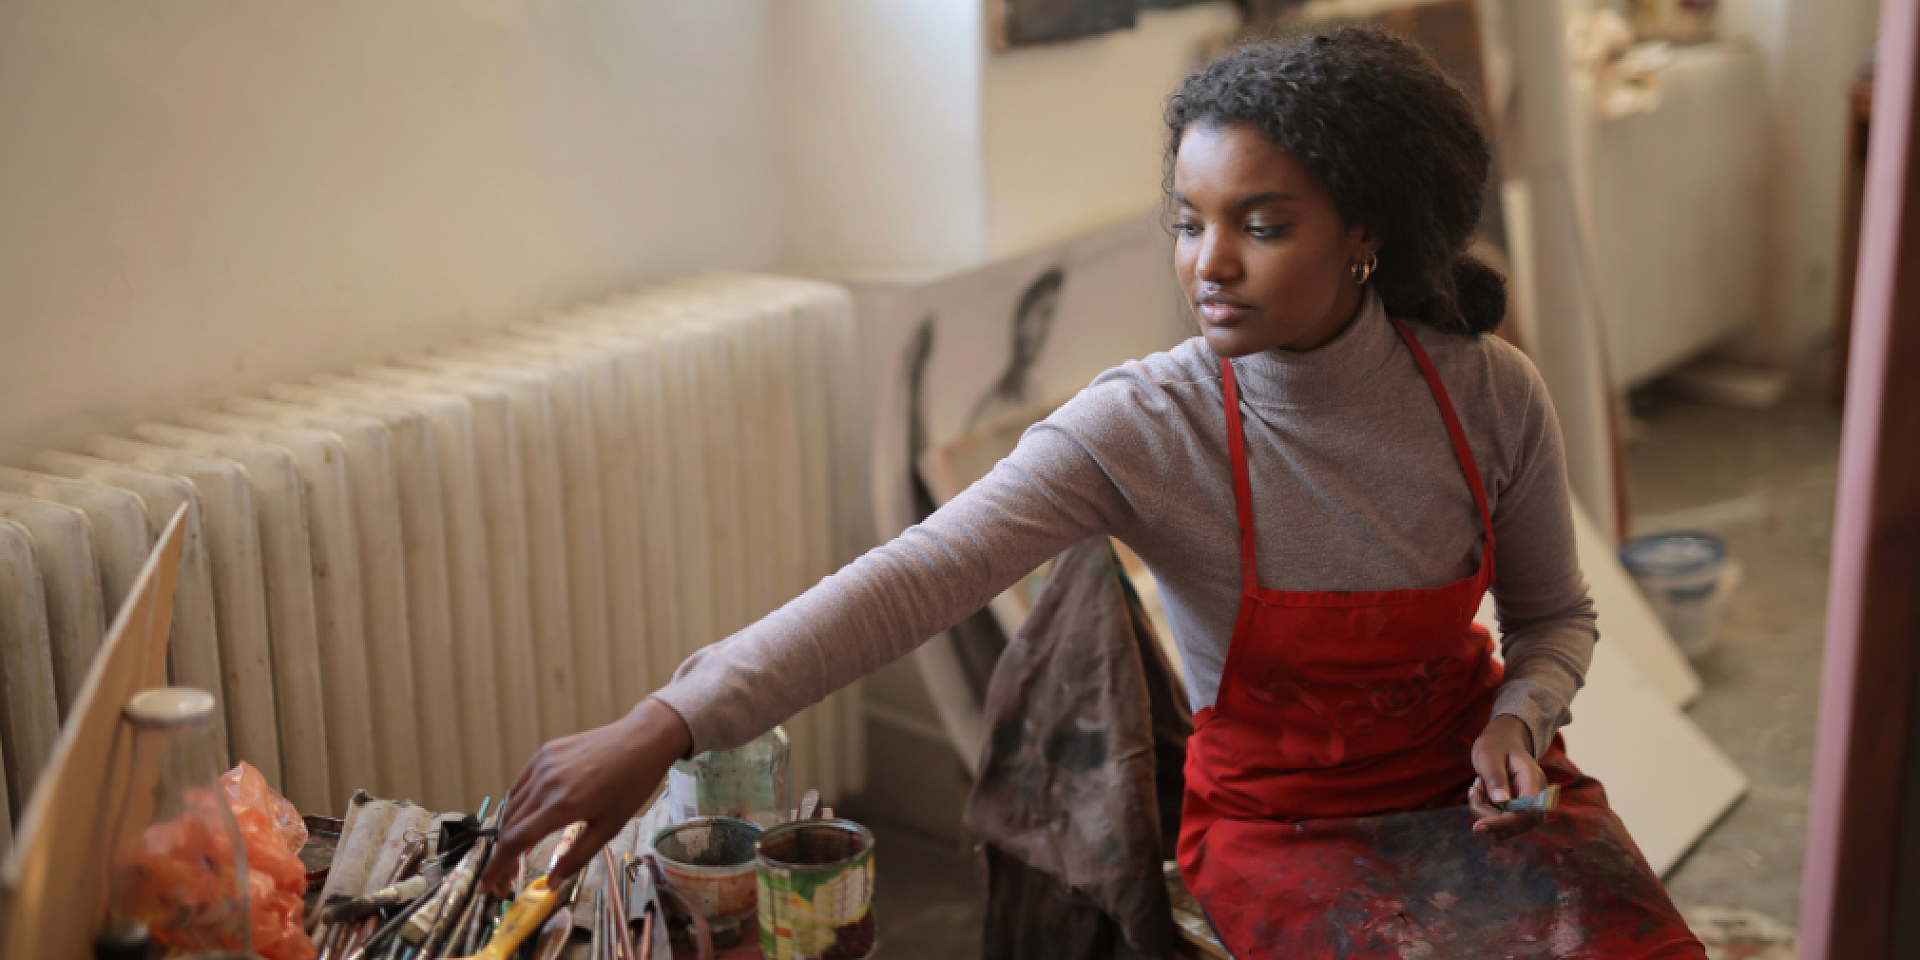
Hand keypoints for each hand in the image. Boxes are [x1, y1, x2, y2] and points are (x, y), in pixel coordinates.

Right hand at [480, 697, 692, 893]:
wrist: (642, 739)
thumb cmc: (632, 785)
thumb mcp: (610, 828)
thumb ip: (577, 857)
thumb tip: (552, 883)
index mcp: (561, 806)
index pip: (515, 841)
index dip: (497, 867)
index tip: (487, 886)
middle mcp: (545, 784)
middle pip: (509, 826)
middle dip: (503, 857)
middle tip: (505, 879)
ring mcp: (542, 765)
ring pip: (512, 806)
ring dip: (508, 833)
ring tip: (515, 855)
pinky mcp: (544, 753)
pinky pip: (521, 785)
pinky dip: (517, 807)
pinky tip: (524, 821)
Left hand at [1467, 714, 1544, 838]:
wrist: (1503, 742)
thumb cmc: (1495, 746)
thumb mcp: (1489, 756)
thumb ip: (1495, 777)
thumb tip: (1501, 802)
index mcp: (1533, 780)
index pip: (1526, 813)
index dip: (1503, 823)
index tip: (1477, 826)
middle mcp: (1537, 797)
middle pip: (1516, 824)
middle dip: (1487, 815)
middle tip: (1473, 789)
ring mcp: (1530, 807)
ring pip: (1506, 826)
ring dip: (1484, 811)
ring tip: (1477, 786)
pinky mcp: (1520, 812)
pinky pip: (1501, 822)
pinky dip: (1486, 812)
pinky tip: (1481, 792)